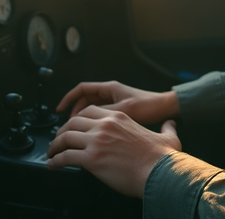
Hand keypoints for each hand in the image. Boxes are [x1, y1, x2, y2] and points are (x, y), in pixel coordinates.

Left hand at [46, 106, 181, 197]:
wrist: (159, 172)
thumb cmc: (162, 158)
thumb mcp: (168, 137)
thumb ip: (167, 128)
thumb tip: (171, 124)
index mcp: (119, 118)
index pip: (89, 111)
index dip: (77, 119)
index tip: (73, 127)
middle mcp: (105, 126)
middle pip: (73, 122)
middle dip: (62, 131)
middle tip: (58, 141)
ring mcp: (97, 141)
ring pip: (66, 138)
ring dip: (55, 146)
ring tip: (52, 154)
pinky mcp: (91, 159)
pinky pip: (65, 157)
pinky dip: (55, 161)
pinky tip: (53, 165)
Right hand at [56, 81, 178, 124]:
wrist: (166, 109)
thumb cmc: (148, 106)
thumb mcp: (123, 110)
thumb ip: (103, 113)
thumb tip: (84, 121)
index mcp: (109, 88)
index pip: (81, 90)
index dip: (68, 99)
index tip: (59, 110)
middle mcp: (110, 93)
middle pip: (84, 102)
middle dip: (74, 113)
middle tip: (68, 128)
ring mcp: (114, 102)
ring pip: (91, 111)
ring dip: (83, 120)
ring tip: (78, 134)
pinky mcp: (119, 112)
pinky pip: (100, 117)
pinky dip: (94, 125)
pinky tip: (92, 136)